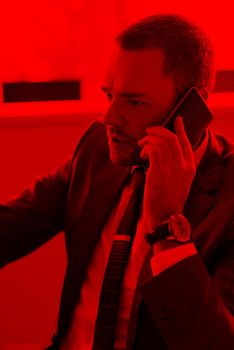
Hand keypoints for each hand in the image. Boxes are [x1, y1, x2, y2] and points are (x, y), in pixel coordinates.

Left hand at [138, 116, 195, 230]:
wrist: (165, 216)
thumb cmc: (168, 201)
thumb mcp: (179, 183)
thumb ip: (175, 168)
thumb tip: (160, 156)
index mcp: (189, 167)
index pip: (186, 143)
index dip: (181, 129)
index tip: (177, 119)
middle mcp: (183, 165)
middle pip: (171, 138)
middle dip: (158, 131)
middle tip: (147, 132)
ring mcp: (172, 167)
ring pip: (162, 141)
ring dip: (149, 139)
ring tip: (142, 145)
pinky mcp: (159, 171)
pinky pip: (153, 150)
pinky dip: (146, 148)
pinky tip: (142, 155)